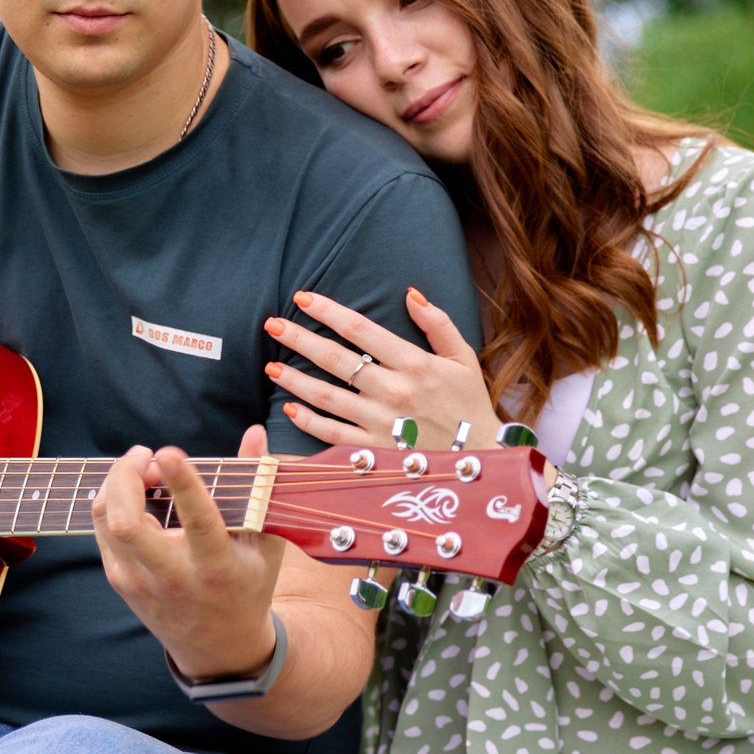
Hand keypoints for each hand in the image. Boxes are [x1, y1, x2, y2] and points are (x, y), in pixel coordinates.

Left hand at [91, 425, 285, 679]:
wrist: (218, 646)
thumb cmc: (247, 584)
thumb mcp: (265, 542)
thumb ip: (258, 485)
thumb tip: (255, 432)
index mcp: (217, 568)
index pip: (198, 523)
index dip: (183, 486)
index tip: (169, 453)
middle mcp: (174, 578)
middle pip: (128, 522)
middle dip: (126, 476)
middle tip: (146, 454)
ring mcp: (140, 582)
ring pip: (107, 521)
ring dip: (118, 482)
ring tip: (144, 468)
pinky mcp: (120, 581)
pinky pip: (102, 528)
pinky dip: (112, 500)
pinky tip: (134, 491)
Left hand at [265, 287, 505, 451]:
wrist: (482, 459)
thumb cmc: (471, 406)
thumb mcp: (464, 359)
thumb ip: (438, 324)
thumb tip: (410, 294)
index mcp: (415, 364)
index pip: (361, 329)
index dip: (328, 311)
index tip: (302, 298)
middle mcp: (394, 390)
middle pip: (336, 359)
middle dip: (300, 339)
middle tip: (272, 325)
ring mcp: (381, 422)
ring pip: (327, 396)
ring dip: (295, 380)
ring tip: (272, 366)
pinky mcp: (374, 450)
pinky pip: (333, 434)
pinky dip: (309, 421)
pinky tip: (289, 408)